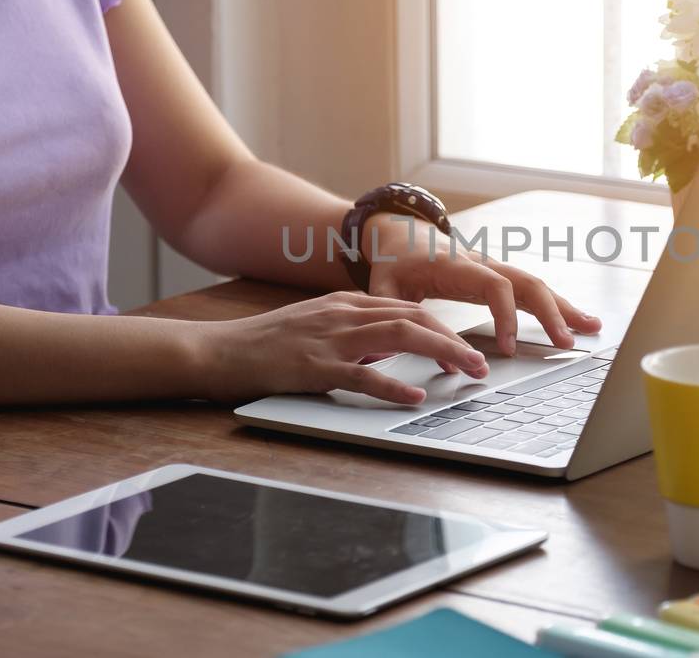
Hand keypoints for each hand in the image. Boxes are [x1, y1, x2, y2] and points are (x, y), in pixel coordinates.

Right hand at [193, 291, 488, 404]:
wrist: (217, 351)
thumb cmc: (263, 346)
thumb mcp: (315, 331)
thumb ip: (352, 339)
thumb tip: (385, 356)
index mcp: (344, 303)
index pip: (407, 308)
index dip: (443, 327)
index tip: (466, 347)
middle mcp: (343, 314)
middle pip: (413, 318)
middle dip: (454, 339)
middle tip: (481, 363)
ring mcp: (329, 339)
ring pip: (399, 337)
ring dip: (440, 353)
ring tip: (467, 372)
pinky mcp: (313, 367)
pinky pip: (361, 375)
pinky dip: (391, 385)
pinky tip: (414, 396)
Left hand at [362, 214, 602, 354]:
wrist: (399, 235)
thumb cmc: (392, 262)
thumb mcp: (383, 286)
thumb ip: (395, 314)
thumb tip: (416, 349)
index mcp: (457, 265)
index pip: (494, 286)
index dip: (506, 316)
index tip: (508, 348)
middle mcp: (483, 263)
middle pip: (526, 282)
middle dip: (551, 312)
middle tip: (568, 342)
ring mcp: (494, 269)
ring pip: (536, 285)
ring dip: (564, 307)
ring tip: (593, 327)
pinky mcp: (499, 278)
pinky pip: (531, 290)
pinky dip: (556, 305)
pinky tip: (577, 321)